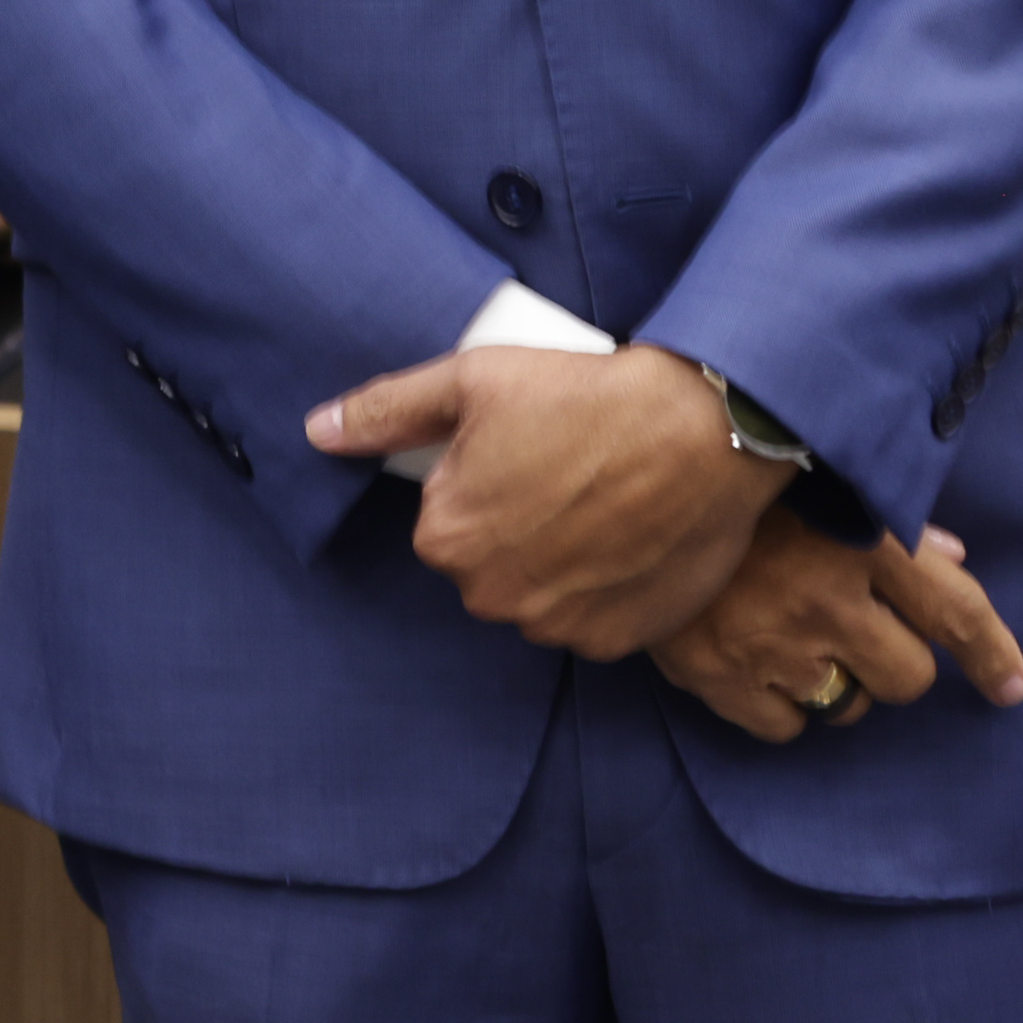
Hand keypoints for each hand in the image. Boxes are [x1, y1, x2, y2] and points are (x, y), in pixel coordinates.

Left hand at [307, 341, 761, 657]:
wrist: (705, 432)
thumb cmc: (586, 400)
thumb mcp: (471, 381)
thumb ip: (386, 411)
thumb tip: (318, 430)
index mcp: (448, 539)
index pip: (445, 519)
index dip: (482, 482)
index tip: (525, 453)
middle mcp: (496, 597)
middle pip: (489, 562)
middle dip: (515, 527)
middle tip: (566, 475)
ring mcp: (561, 626)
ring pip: (539, 594)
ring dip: (559, 563)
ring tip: (603, 505)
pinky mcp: (619, 640)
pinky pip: (592, 618)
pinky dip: (605, 589)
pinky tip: (628, 541)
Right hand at [649, 500, 1022, 743]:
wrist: (626, 482)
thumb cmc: (737, 479)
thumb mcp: (825, 481)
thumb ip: (893, 523)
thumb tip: (953, 557)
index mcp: (860, 540)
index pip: (956, 612)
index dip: (992, 655)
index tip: (1009, 687)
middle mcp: (825, 598)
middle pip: (909, 679)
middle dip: (894, 663)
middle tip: (857, 635)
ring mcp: (771, 642)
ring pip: (849, 707)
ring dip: (838, 684)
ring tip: (799, 643)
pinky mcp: (718, 673)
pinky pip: (785, 726)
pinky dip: (781, 704)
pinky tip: (761, 666)